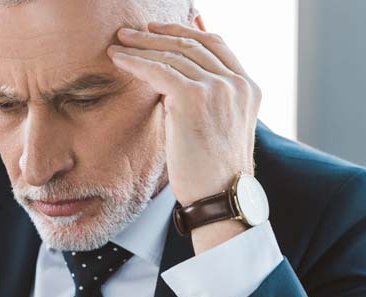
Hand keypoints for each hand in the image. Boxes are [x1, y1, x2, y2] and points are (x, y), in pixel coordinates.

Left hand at [108, 15, 260, 251]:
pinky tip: (117, 60)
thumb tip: (175, 85)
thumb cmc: (213, 174)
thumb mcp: (220, 129)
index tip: (160, 29)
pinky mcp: (194, 97)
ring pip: (173, 54)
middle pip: (192, 44)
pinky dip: (135, 62)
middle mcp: (237, 83)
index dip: (186, 31)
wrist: (220, 197)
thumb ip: (207, 102)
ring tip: (118, 43)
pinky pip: (158, 70)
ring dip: (141, 46)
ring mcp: (218, 87)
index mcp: (248, 87)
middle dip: (158, 35)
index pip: (215, 45)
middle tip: (131, 31)